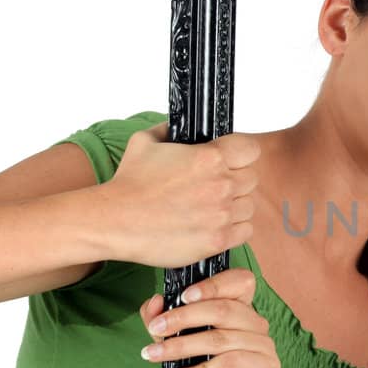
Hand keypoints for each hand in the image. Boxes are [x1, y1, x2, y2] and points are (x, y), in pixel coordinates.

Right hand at [103, 122, 261, 267]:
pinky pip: (245, 231)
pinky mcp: (218, 240)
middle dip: (236, 180)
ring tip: (211, 207)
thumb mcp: (144, 141)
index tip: (231, 159)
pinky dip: (234, 228)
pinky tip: (215, 224)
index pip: (251, 149)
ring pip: (249, 206)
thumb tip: (179, 127)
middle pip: (251, 179)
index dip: (241, 153)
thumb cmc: (128, 183)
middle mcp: (221, 185)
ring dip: (235, 205)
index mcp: (210, 158)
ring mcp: (222, 215)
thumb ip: (168, 129)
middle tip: (214, 186)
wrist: (116, 221)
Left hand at [138, 266, 279, 367]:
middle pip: (223, 310)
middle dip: (183, 318)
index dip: (212, 286)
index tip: (183, 296)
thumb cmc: (208, 362)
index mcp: (242, 306)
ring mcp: (263, 344)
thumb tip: (155, 302)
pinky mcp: (264, 366)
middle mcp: (256, 322)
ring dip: (182, 346)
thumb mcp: (180, 336)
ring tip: (156, 354)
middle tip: (157, 328)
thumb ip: (163, 316)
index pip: (239, 281)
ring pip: (220, 338)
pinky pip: (230, 363)